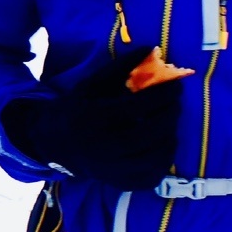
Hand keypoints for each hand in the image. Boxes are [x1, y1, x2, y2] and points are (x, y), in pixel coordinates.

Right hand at [0, 47, 182, 189]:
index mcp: (95, 118)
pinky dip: (164, 159)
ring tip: (170, 122)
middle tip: (176, 103)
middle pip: (150, 133)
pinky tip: (163, 142)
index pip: (139, 106)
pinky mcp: (119, 183)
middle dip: (170, 115)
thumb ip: (122, 66)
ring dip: (170, 136)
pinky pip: (152, 175)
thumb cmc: (78, 106)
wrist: (55, 142)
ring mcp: (111, 170)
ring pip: (154, 157)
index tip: (176, 85)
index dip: (163, 94)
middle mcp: (103, 147)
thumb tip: (152, 48)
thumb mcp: (94, 83)